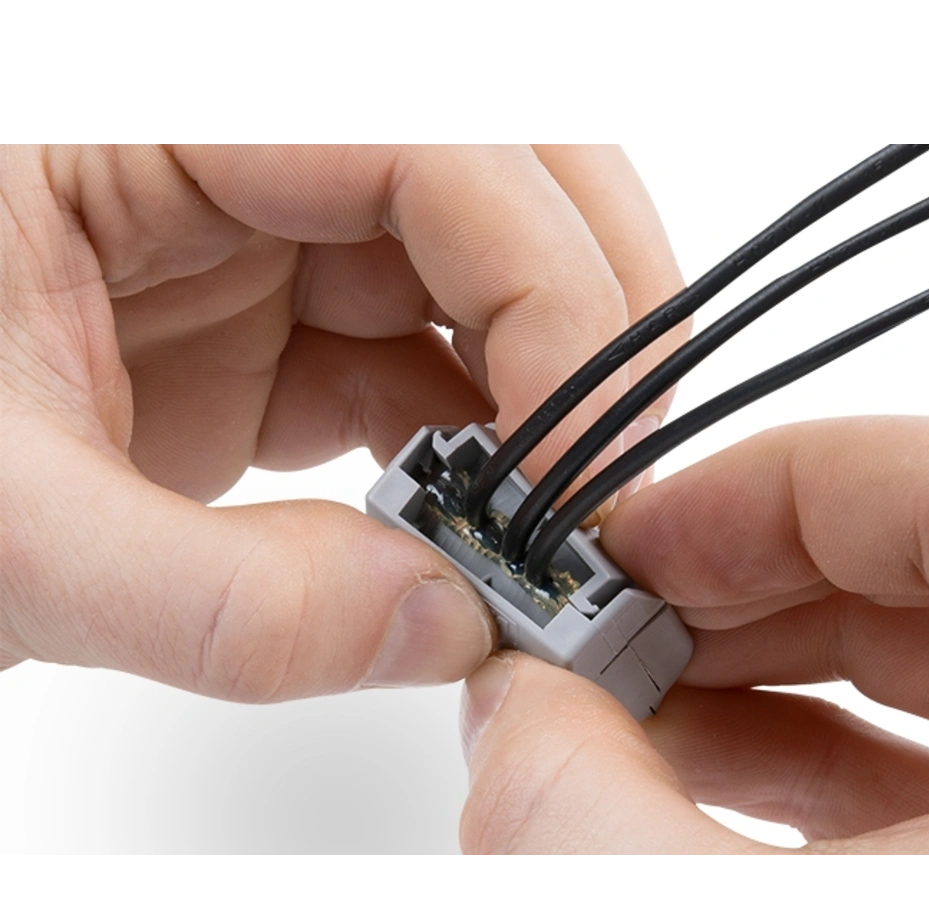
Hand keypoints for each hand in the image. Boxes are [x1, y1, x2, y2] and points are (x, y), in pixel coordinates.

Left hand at [1, 144, 684, 698]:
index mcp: (152, 122)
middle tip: (615, 468)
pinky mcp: (276, 330)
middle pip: (499, 182)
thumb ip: (222, 600)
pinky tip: (479, 519)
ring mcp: (264, 240)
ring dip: (537, 394)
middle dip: (585, 319)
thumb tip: (440, 623)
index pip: (433, 144)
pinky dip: (473, 446)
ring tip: (551, 515)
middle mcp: (233, 156)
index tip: (581, 457)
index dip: (548, 286)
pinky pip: (417, 363)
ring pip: (474, 277)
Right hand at [461, 418, 928, 854]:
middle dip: (753, 581)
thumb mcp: (698, 917)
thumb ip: (580, 798)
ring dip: (777, 668)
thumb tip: (515, 705)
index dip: (771, 488)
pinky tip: (712, 778)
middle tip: (622, 627)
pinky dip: (831, 752)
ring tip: (641, 713)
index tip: (642, 546)